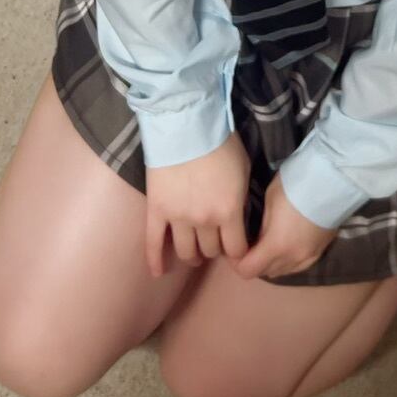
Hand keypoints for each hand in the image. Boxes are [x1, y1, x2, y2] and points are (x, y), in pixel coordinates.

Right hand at [144, 132, 250, 278]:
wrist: (187, 124)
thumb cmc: (221, 142)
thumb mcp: (243, 170)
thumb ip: (241, 198)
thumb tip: (238, 215)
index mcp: (229, 211)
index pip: (236, 249)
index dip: (237, 252)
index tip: (237, 249)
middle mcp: (204, 221)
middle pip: (210, 251)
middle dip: (214, 249)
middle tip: (214, 242)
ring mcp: (178, 218)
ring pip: (185, 251)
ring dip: (191, 256)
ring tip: (193, 254)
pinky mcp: (156, 210)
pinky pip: (153, 242)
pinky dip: (155, 260)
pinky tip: (158, 272)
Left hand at [231, 174, 338, 280]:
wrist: (332, 181)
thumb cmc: (295, 186)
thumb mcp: (269, 201)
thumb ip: (261, 226)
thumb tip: (258, 238)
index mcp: (276, 246)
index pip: (248, 270)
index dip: (236, 263)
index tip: (234, 249)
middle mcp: (292, 258)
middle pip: (264, 272)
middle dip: (253, 262)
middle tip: (249, 244)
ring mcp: (309, 257)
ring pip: (282, 271)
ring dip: (271, 263)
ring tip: (268, 244)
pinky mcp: (321, 251)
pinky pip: (298, 265)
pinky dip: (288, 261)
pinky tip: (287, 245)